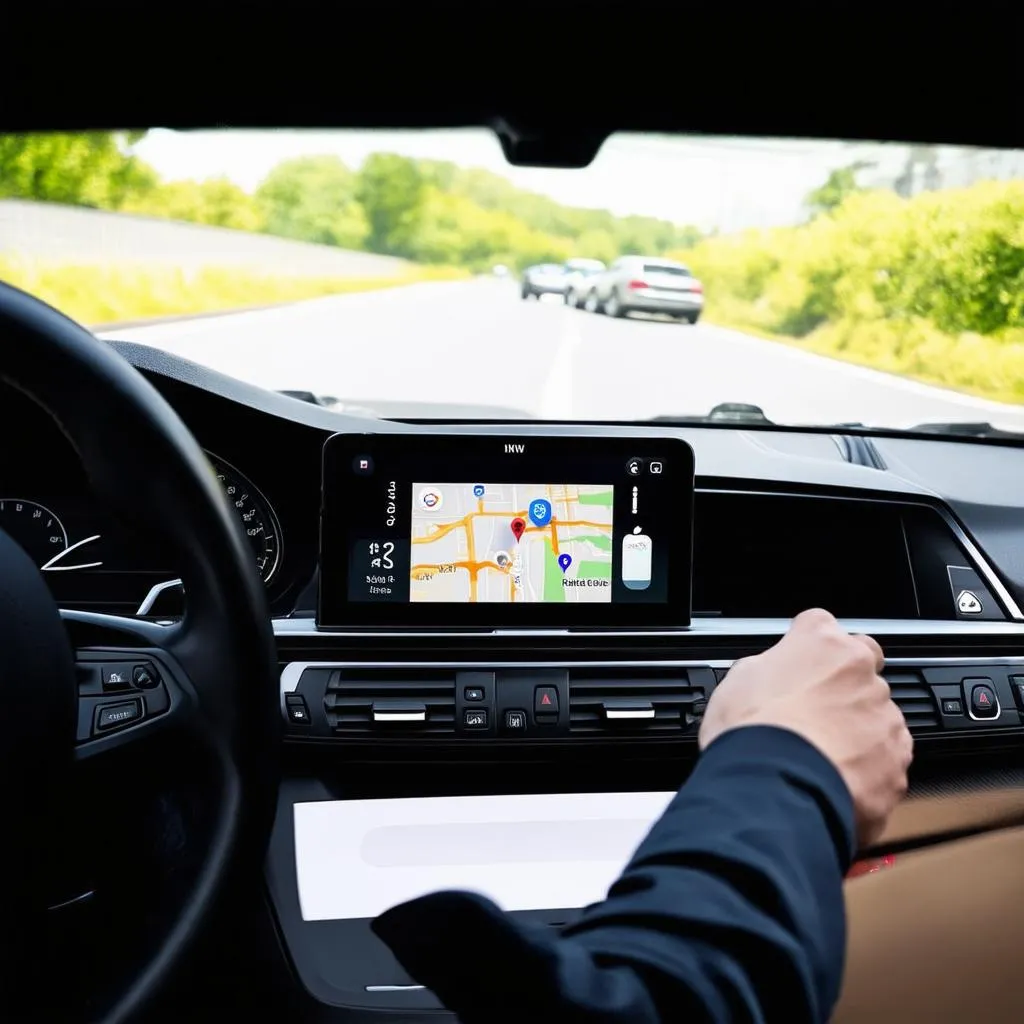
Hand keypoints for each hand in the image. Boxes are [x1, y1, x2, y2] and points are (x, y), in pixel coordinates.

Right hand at [699, 608, 912, 847]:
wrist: (775, 788)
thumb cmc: (752, 732)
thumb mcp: (738, 681)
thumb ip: (767, 668)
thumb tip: (770, 675)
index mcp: (822, 644)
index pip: (822, 626)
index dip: (809, 647)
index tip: (799, 663)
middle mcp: (862, 673)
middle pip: (858, 672)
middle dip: (839, 691)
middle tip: (807, 715)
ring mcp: (885, 717)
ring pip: (877, 717)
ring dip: (856, 730)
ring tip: (820, 756)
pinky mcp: (897, 760)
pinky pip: (887, 759)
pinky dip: (868, 767)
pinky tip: (836, 778)